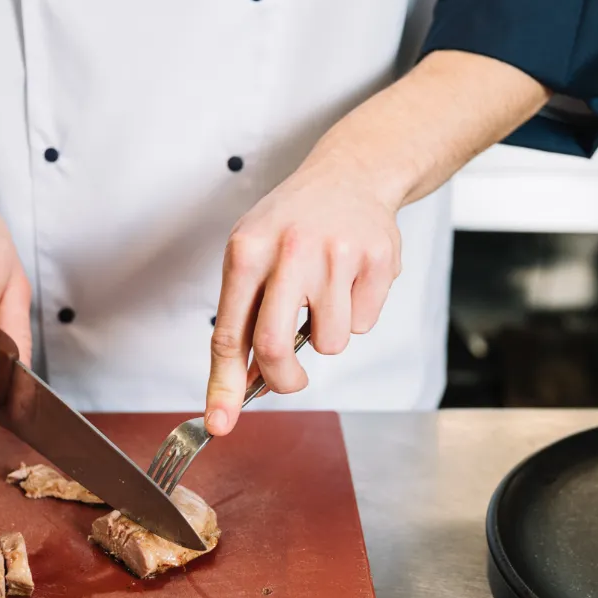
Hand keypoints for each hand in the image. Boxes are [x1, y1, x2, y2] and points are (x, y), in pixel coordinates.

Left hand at [204, 156, 401, 434]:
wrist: (351, 173)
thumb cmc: (293, 222)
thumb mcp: (253, 255)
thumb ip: (243, 318)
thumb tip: (240, 387)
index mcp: (247, 250)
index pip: (229, 333)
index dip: (224, 387)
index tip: (220, 424)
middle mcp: (289, 250)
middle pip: (274, 347)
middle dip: (282, 380)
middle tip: (290, 380)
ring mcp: (336, 254)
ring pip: (330, 342)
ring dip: (328, 334)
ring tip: (326, 294)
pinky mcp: (377, 259)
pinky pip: (365, 324)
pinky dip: (358, 314)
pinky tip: (352, 279)